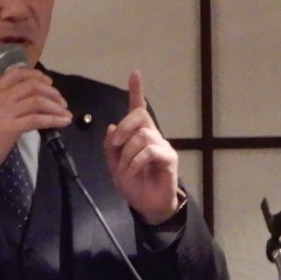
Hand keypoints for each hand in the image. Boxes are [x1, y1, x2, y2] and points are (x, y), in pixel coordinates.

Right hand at [0, 62, 70, 176]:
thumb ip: (5, 103)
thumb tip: (30, 101)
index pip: (16, 73)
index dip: (36, 75)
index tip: (49, 84)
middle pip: (32, 85)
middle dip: (52, 92)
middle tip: (62, 102)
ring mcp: (4, 112)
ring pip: (37, 101)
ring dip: (56, 106)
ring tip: (65, 113)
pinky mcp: (10, 128)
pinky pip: (37, 120)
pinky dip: (53, 120)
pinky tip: (62, 122)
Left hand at [104, 71, 182, 225]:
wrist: (147, 206)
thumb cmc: (134, 185)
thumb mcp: (114, 166)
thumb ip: (111, 148)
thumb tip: (111, 127)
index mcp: (139, 135)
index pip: (138, 108)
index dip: (136, 91)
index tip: (135, 73)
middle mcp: (153, 136)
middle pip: (140, 115)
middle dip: (124, 127)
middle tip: (116, 145)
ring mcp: (162, 146)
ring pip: (142, 135)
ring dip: (127, 153)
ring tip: (125, 169)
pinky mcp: (169, 159)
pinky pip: (149, 151)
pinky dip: (135, 162)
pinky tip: (131, 172)